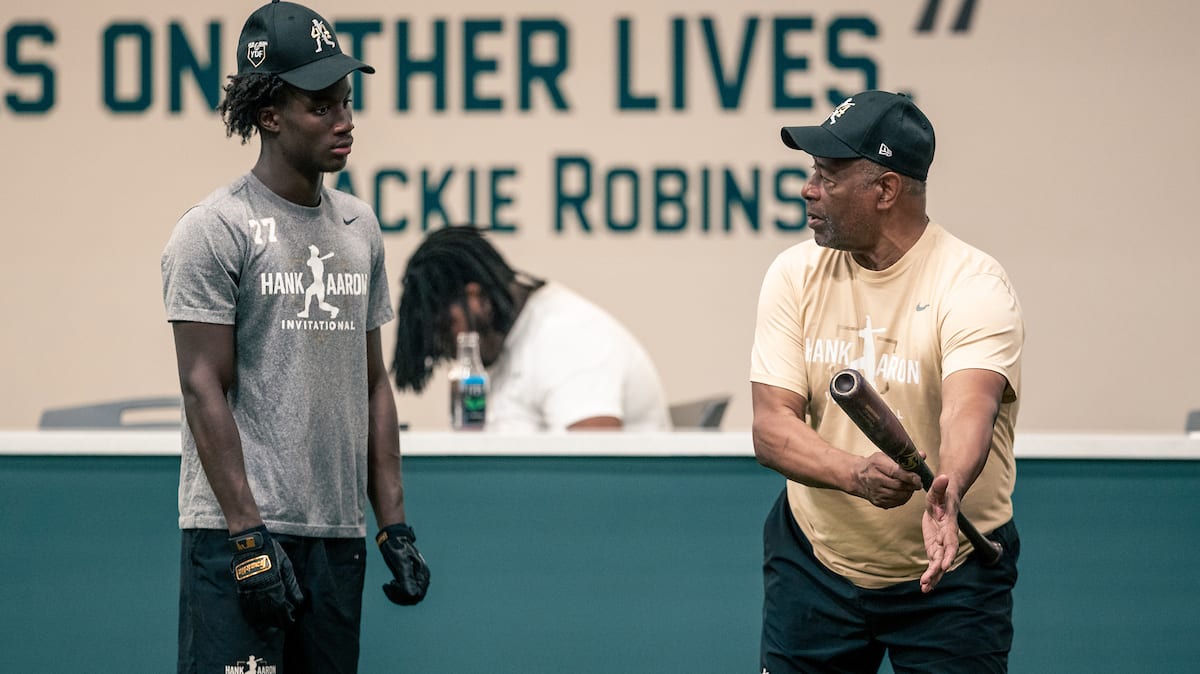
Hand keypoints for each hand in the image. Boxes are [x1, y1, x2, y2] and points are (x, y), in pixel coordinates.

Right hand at [228, 526, 303, 628]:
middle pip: (270, 614)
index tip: (291, 623)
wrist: (250, 544)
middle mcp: (262, 592)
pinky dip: (251, 615)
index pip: (282, 609)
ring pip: (257, 613)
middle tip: (283, 627)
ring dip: (264, 622)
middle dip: (277, 622)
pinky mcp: (241, 589)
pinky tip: (255, 620)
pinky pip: (245, 607)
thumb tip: (299, 601)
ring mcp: (250, 591)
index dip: (287, 618)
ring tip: (270, 626)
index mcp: (275, 586)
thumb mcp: (286, 565)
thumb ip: (292, 584)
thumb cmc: (272, 552)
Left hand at [376, 523, 429, 604]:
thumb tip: (411, 594)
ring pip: (411, 596)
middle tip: (388, 586)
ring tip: (388, 586)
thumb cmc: (397, 547)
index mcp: (422, 573)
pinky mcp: (410, 577)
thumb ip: (407, 579)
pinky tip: (391, 584)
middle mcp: (422, 577)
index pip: (416, 594)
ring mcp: (416, 577)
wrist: (393, 538)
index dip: (403, 594)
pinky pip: (407, 591)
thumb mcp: (402, 562)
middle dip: (400, 596)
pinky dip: (397, 591)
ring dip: (398, 594)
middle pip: (415, 597)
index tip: (392, 584)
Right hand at [852, 452, 922, 508]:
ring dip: (908, 492)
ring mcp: (875, 492)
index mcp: (876, 465)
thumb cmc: (873, 464)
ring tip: (910, 487)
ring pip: (898, 496)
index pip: (896, 472)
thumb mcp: (886, 456)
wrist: (857, 477)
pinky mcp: (878, 502)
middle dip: (911, 485)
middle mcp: (874, 479)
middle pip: (899, 486)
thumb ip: (905, 457)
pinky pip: (896, 502)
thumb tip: (922, 455)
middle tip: (917, 483)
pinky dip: (903, 498)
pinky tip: (903, 492)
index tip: (918, 478)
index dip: (910, 476)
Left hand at [920, 474, 959, 592]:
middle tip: (928, 582)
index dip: (948, 553)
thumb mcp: (938, 488)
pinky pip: (933, 562)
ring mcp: (941, 543)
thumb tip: (943, 477)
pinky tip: (924, 586)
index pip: (950, 541)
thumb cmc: (941, 493)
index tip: (944, 565)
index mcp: (949, 525)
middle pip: (944, 556)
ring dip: (933, 577)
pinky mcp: (935, 545)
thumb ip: (939, 485)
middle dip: (937, 570)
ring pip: (938, 563)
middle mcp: (946, 537)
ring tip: (925, 589)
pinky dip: (930, 574)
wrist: (945, 498)